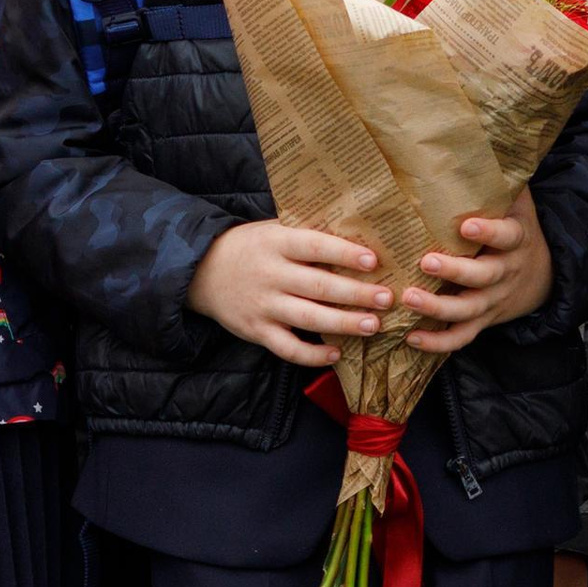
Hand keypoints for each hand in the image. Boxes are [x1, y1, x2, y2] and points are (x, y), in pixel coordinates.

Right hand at [188, 221, 391, 369]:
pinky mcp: (256, 331)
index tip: (373, 260)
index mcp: (276, 243)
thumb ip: (305, 235)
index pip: (315, 246)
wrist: (200, 271)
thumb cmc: (250, 247)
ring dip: (344, 323)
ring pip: (309, 318)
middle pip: (319, 286)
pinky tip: (337, 353)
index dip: (344, 254)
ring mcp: (263, 305)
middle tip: (387, 298)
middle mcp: (270, 274)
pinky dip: (312, 355)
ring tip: (374, 325)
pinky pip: (288, 348)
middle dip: (356, 294)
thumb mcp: (272, 230)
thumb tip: (357, 235)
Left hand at [406, 190, 554, 356]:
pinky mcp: (482, 321)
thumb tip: (476, 132)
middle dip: (456, 271)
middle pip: (484, 276)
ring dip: (438, 307)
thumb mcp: (517, 201)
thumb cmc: (515, 228)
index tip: (466, 224)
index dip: (489, 232)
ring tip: (408, 298)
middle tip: (426, 261)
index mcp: (516, 239)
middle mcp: (505, 272)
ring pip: (469, 310)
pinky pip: (462, 337)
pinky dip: (438, 342)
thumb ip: (497, 176)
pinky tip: (411, 337)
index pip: (507, 235)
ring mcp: (493, 300)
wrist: (541, 275)